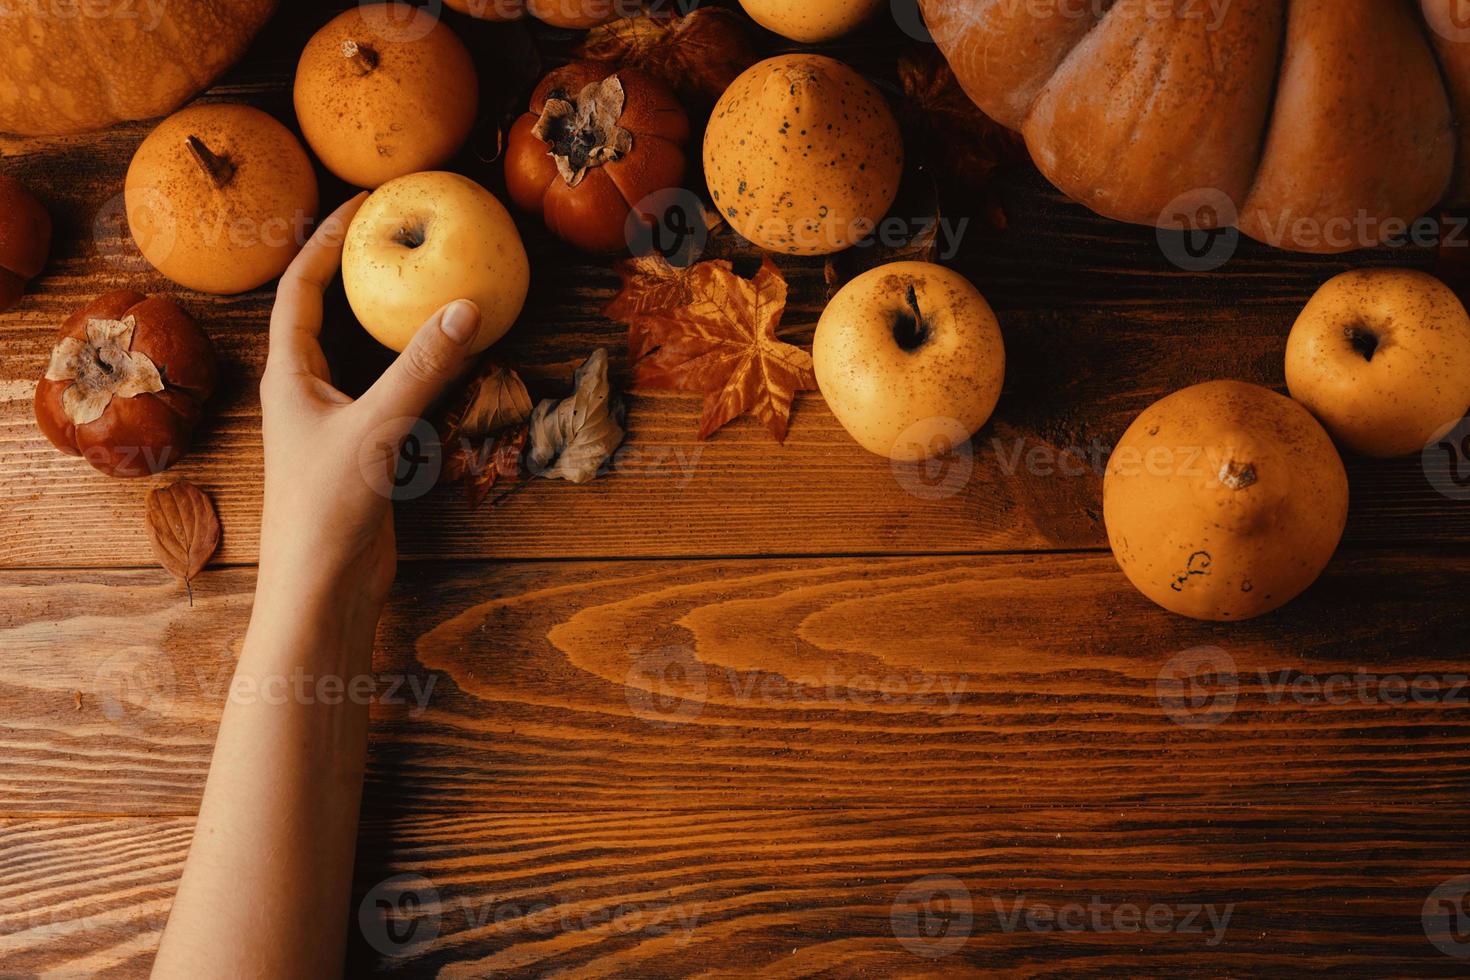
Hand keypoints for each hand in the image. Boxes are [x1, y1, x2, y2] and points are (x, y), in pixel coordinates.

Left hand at [259, 194, 479, 612]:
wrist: (323, 588)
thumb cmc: (328, 509)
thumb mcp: (378, 429)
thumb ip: (423, 369)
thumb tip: (467, 306)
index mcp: (290, 374)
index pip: (300, 288)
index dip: (325, 240)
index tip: (360, 203)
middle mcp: (306, 391)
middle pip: (326, 312)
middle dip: (358, 270)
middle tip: (398, 234)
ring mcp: (334, 422)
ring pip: (360, 354)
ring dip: (388, 320)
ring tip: (426, 284)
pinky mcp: (362, 450)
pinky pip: (388, 390)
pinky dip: (415, 367)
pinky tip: (448, 360)